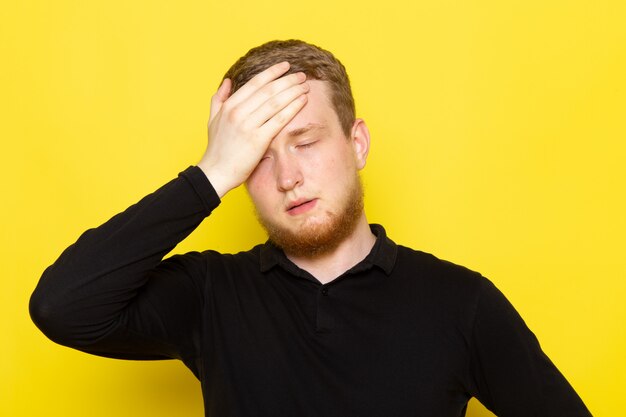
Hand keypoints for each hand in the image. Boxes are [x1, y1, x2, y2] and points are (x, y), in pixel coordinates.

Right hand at [198, 62, 308, 197]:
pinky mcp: (258, 139)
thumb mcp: (212, 120)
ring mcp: (248, 125)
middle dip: (288, 80)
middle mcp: (239, 112)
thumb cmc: (217, 148)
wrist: (216, 172)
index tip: (285, 66)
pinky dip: (293, 107)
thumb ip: (219, 99)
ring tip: (305, 86)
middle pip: (269, 90)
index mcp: (230, 105)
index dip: (272, 72)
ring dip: (293, 91)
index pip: (255, 83)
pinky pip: (280, 119)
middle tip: (302, 75)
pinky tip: (302, 101)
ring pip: (276, 102)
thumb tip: (227, 81)